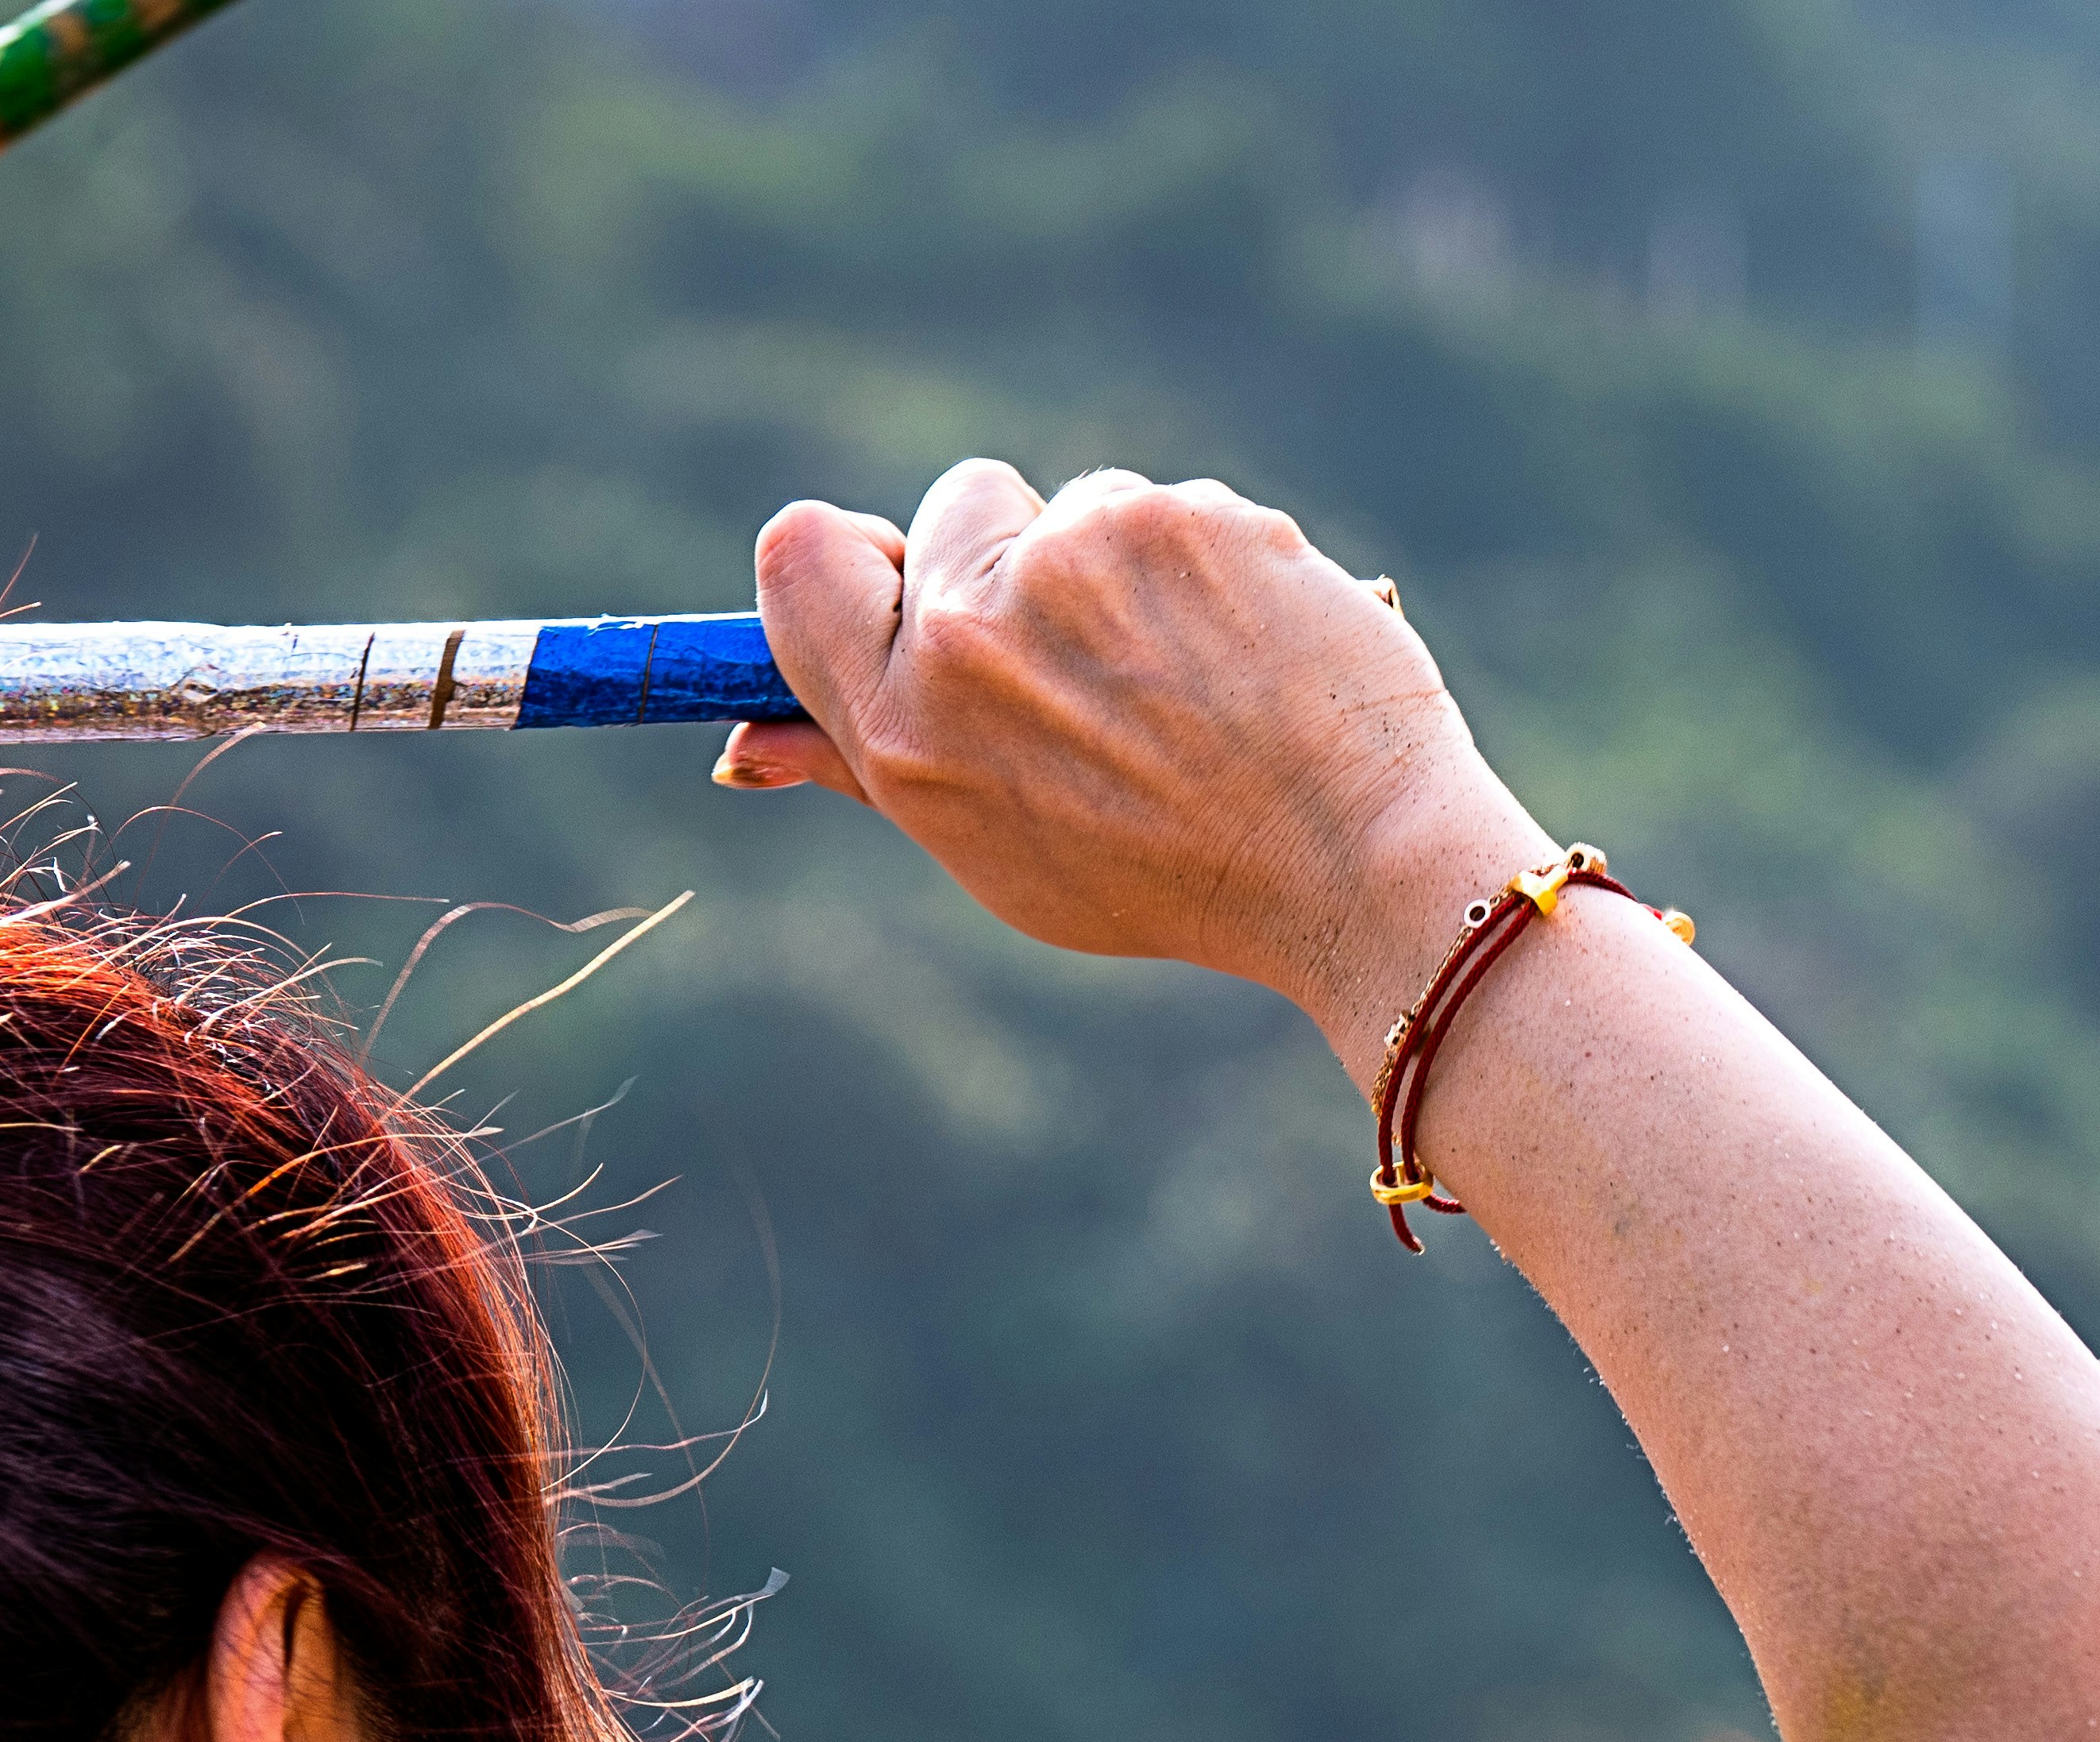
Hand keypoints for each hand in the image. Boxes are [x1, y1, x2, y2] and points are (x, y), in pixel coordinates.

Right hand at [719, 461, 1539, 1046]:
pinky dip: (1218, 562)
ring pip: (1081, 505)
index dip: (860, 553)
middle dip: (1026, 556)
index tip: (919, 578)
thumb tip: (744, 742)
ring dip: (1134, 566)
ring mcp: (1075, 569)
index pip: (799, 561)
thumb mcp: (999, 849)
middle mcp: (972, 644)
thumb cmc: (1177, 879)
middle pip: (957, 505)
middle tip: (1114, 663)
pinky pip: (1176, 504)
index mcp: (908, 735)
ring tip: (1205, 682)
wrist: (1356, 869)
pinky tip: (1262, 649)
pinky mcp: (1178, 519)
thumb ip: (873, 768)